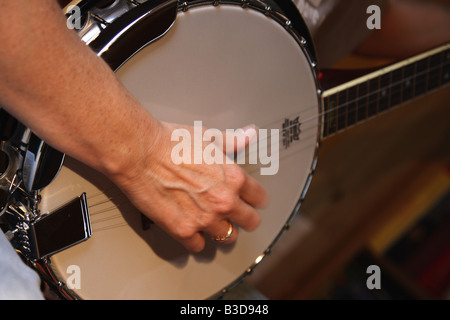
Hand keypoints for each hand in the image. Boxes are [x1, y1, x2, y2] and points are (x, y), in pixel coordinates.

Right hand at [112, 120, 267, 252]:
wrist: (139, 152)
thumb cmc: (170, 142)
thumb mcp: (208, 136)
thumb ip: (232, 140)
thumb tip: (249, 134)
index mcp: (234, 178)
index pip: (260, 198)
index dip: (256, 199)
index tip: (252, 200)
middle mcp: (223, 201)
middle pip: (251, 222)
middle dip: (245, 218)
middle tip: (237, 215)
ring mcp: (204, 219)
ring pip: (227, 237)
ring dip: (221, 230)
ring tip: (213, 222)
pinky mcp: (183, 231)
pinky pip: (199, 246)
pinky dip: (195, 239)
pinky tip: (192, 229)